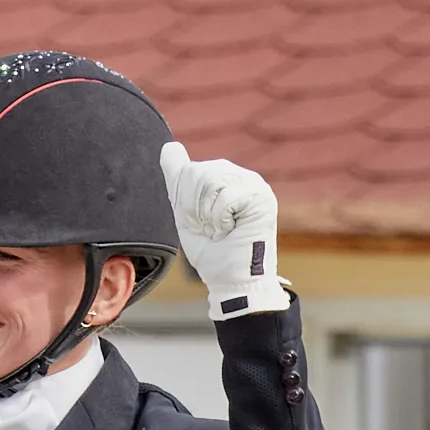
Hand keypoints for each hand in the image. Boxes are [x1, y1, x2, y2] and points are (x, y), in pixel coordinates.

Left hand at [159, 140, 285, 319]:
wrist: (233, 283)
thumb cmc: (213, 253)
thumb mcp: (187, 212)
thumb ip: (179, 180)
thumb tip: (168, 146)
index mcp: (226, 177)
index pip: (189, 172)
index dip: (185, 203)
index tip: (200, 224)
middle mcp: (242, 176)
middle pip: (197, 174)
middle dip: (195, 209)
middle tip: (212, 230)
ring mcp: (254, 184)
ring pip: (210, 182)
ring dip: (208, 216)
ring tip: (221, 230)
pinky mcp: (261, 197)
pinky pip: (224, 197)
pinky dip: (220, 220)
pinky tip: (232, 230)